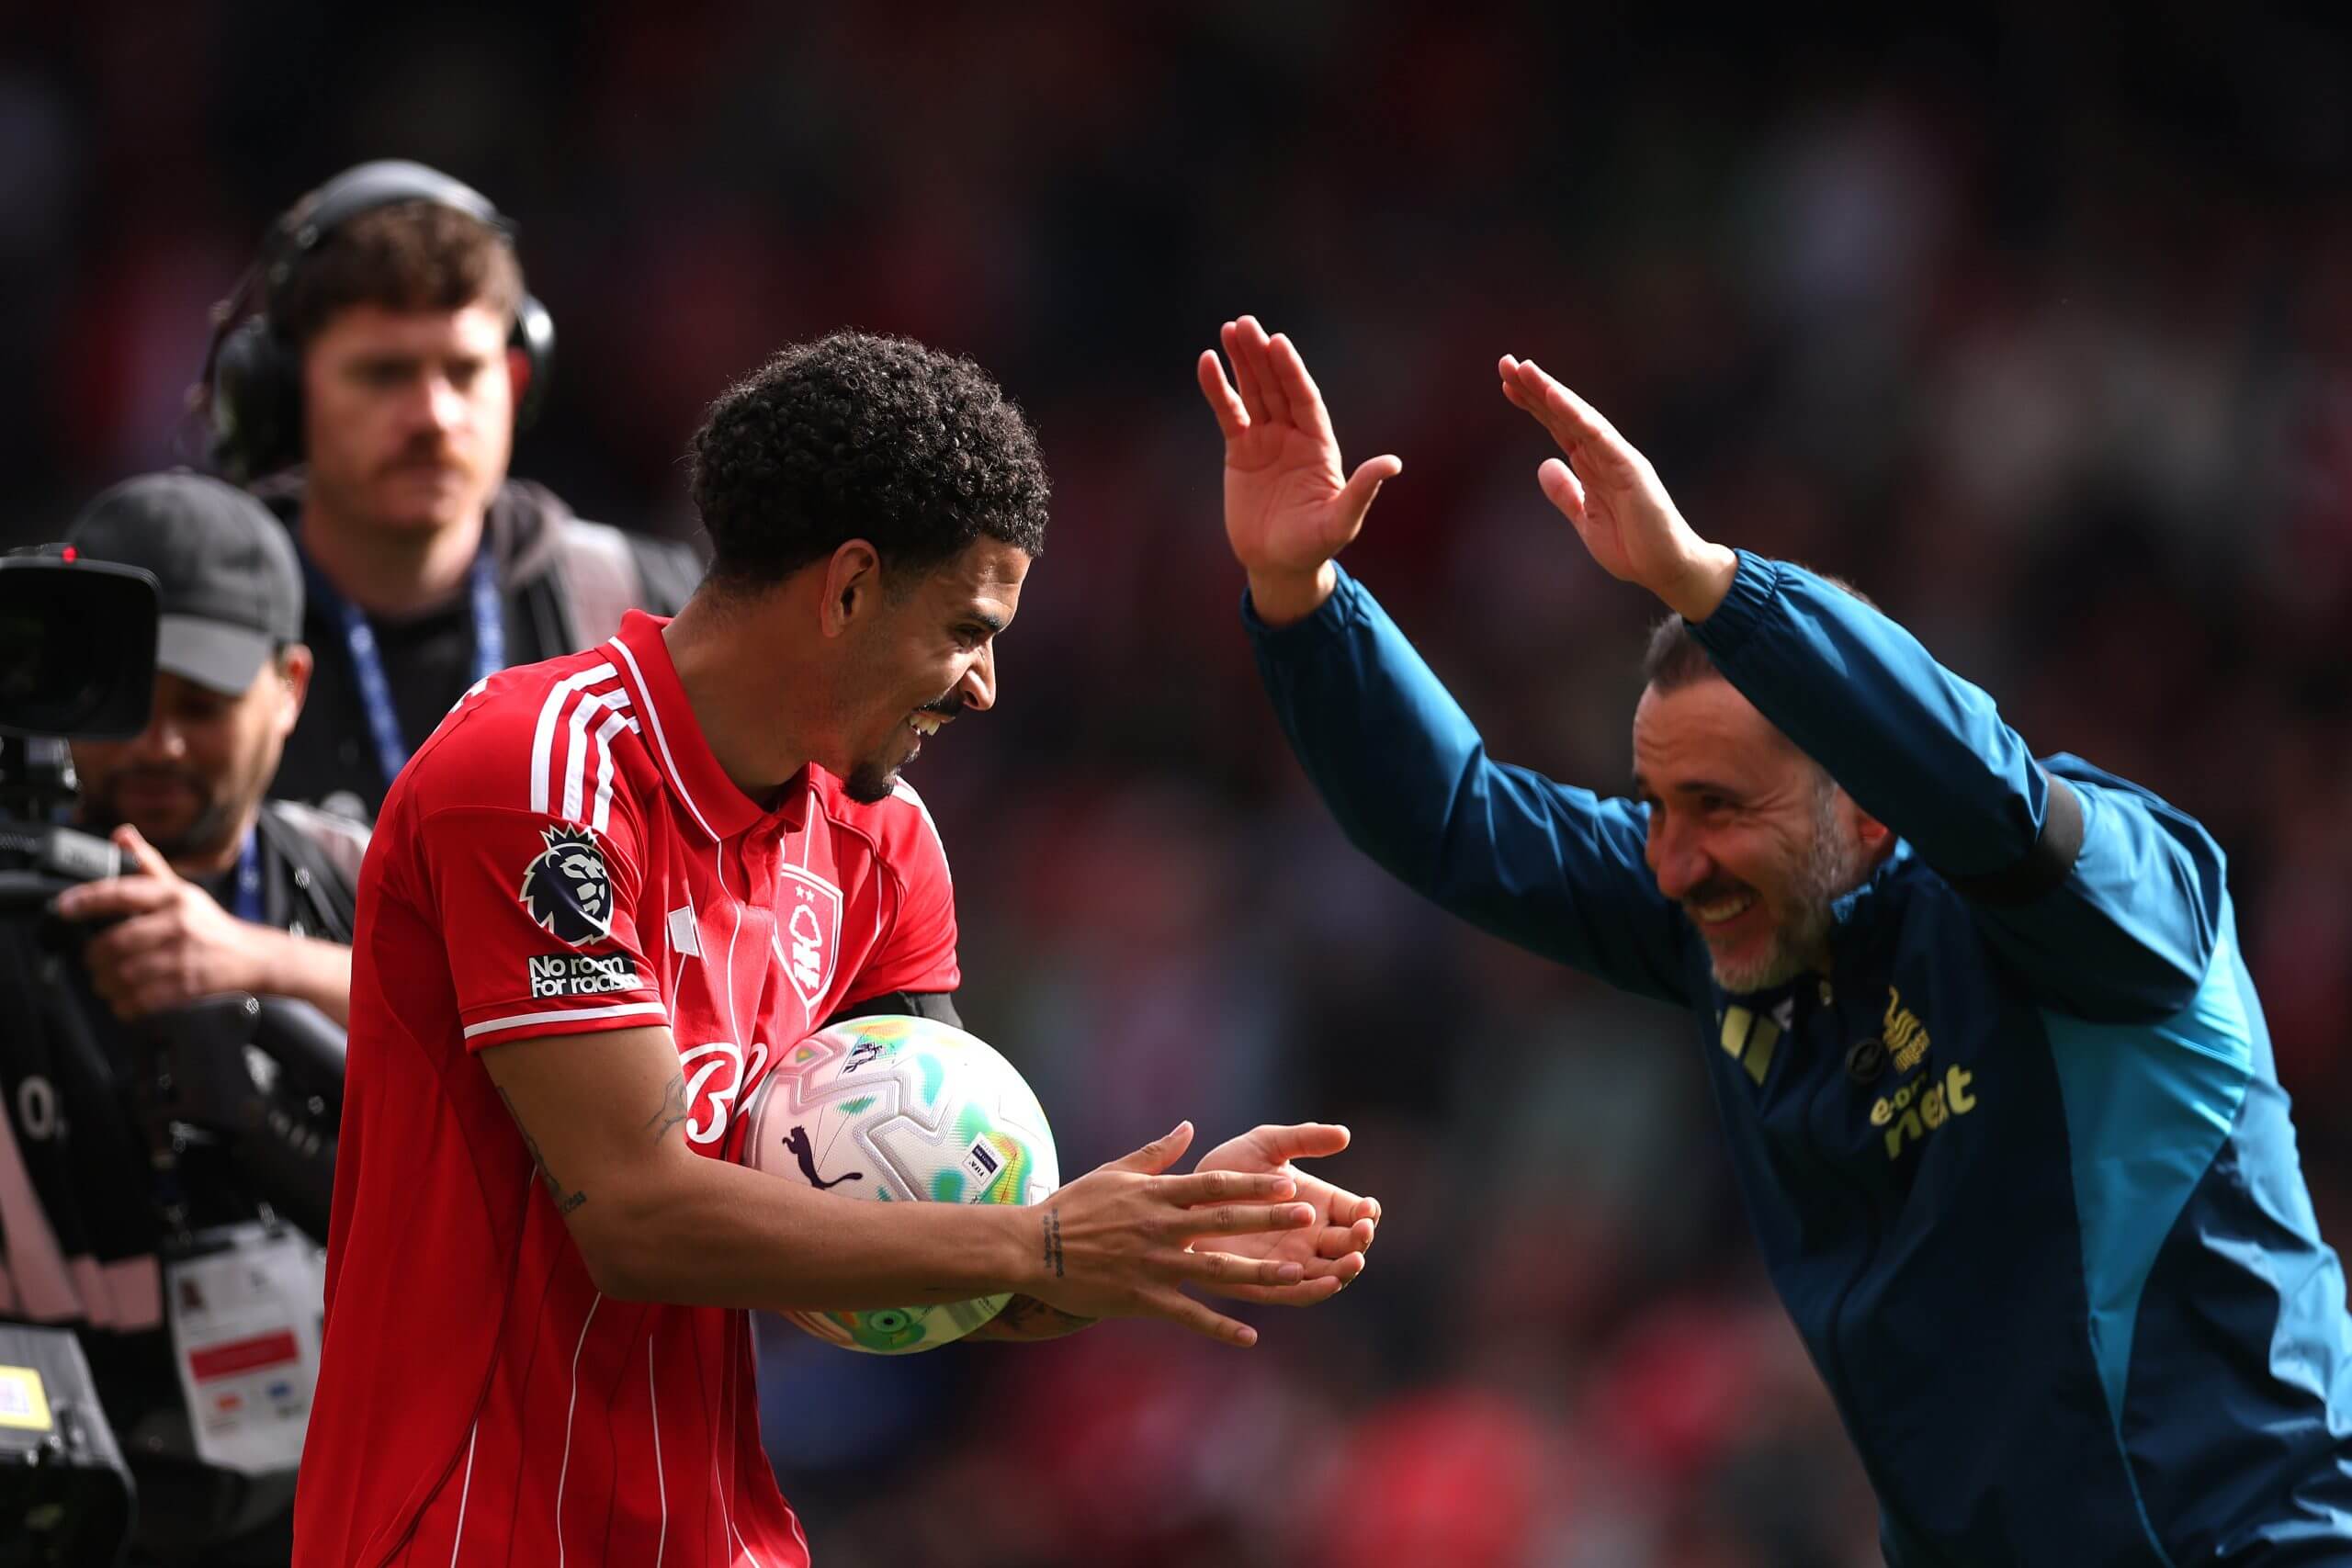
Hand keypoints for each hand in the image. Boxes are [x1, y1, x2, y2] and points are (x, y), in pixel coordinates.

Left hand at [53, 826, 275, 1020]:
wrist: (253, 957)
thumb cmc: (210, 925)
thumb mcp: (182, 890)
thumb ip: (148, 864)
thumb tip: (121, 835)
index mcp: (174, 896)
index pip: (122, 892)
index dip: (87, 900)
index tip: (64, 908)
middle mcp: (179, 922)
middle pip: (115, 942)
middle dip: (94, 957)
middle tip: (92, 961)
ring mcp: (184, 955)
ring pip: (124, 973)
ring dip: (106, 983)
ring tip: (106, 982)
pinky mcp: (188, 984)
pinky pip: (142, 998)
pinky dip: (126, 1004)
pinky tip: (126, 1001)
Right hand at [1022, 1121, 1319, 1346]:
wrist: (1032, 1248)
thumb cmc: (1074, 1206)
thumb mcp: (1115, 1171)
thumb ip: (1157, 1153)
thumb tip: (1189, 1127)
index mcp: (1156, 1196)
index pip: (1214, 1186)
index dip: (1252, 1186)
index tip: (1287, 1183)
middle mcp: (1161, 1229)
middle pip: (1224, 1223)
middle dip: (1268, 1219)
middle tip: (1309, 1216)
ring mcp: (1153, 1266)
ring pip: (1214, 1271)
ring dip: (1257, 1273)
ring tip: (1295, 1274)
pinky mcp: (1142, 1299)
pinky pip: (1188, 1315)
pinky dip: (1218, 1327)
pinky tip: (1250, 1337)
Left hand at [1190, 1122, 1379, 1305]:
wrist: (1181, 1197)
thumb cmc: (1227, 1168)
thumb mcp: (1266, 1145)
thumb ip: (1303, 1138)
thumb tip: (1344, 1134)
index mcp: (1318, 1204)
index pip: (1355, 1214)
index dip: (1367, 1214)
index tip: (1367, 1210)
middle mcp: (1309, 1237)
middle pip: (1347, 1246)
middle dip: (1359, 1241)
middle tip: (1361, 1233)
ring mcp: (1288, 1262)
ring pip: (1328, 1274)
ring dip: (1344, 1270)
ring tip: (1353, 1261)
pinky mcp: (1263, 1282)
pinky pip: (1295, 1292)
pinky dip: (1314, 1290)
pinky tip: (1328, 1283)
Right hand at [1198, 315, 1401, 624]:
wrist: (1278, 563)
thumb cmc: (1314, 545)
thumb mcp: (1340, 521)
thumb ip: (1361, 491)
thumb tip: (1393, 463)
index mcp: (1319, 444)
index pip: (1304, 398)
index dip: (1291, 371)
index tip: (1278, 343)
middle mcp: (1294, 434)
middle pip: (1276, 386)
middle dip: (1262, 355)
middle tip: (1246, 323)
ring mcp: (1266, 439)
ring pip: (1253, 391)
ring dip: (1241, 360)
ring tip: (1230, 328)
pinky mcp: (1240, 449)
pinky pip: (1228, 413)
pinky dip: (1218, 388)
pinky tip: (1207, 362)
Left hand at [1498, 355, 1737, 620]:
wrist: (1665, 569)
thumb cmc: (1632, 545)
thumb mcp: (1585, 518)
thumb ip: (1566, 493)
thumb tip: (1544, 465)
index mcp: (1592, 465)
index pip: (1558, 426)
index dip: (1533, 404)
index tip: (1507, 385)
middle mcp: (1604, 454)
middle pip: (1564, 414)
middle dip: (1535, 388)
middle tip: (1506, 363)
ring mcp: (1617, 458)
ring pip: (1579, 417)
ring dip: (1551, 392)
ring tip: (1524, 370)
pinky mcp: (1630, 468)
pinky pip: (1598, 436)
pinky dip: (1576, 414)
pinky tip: (1553, 396)